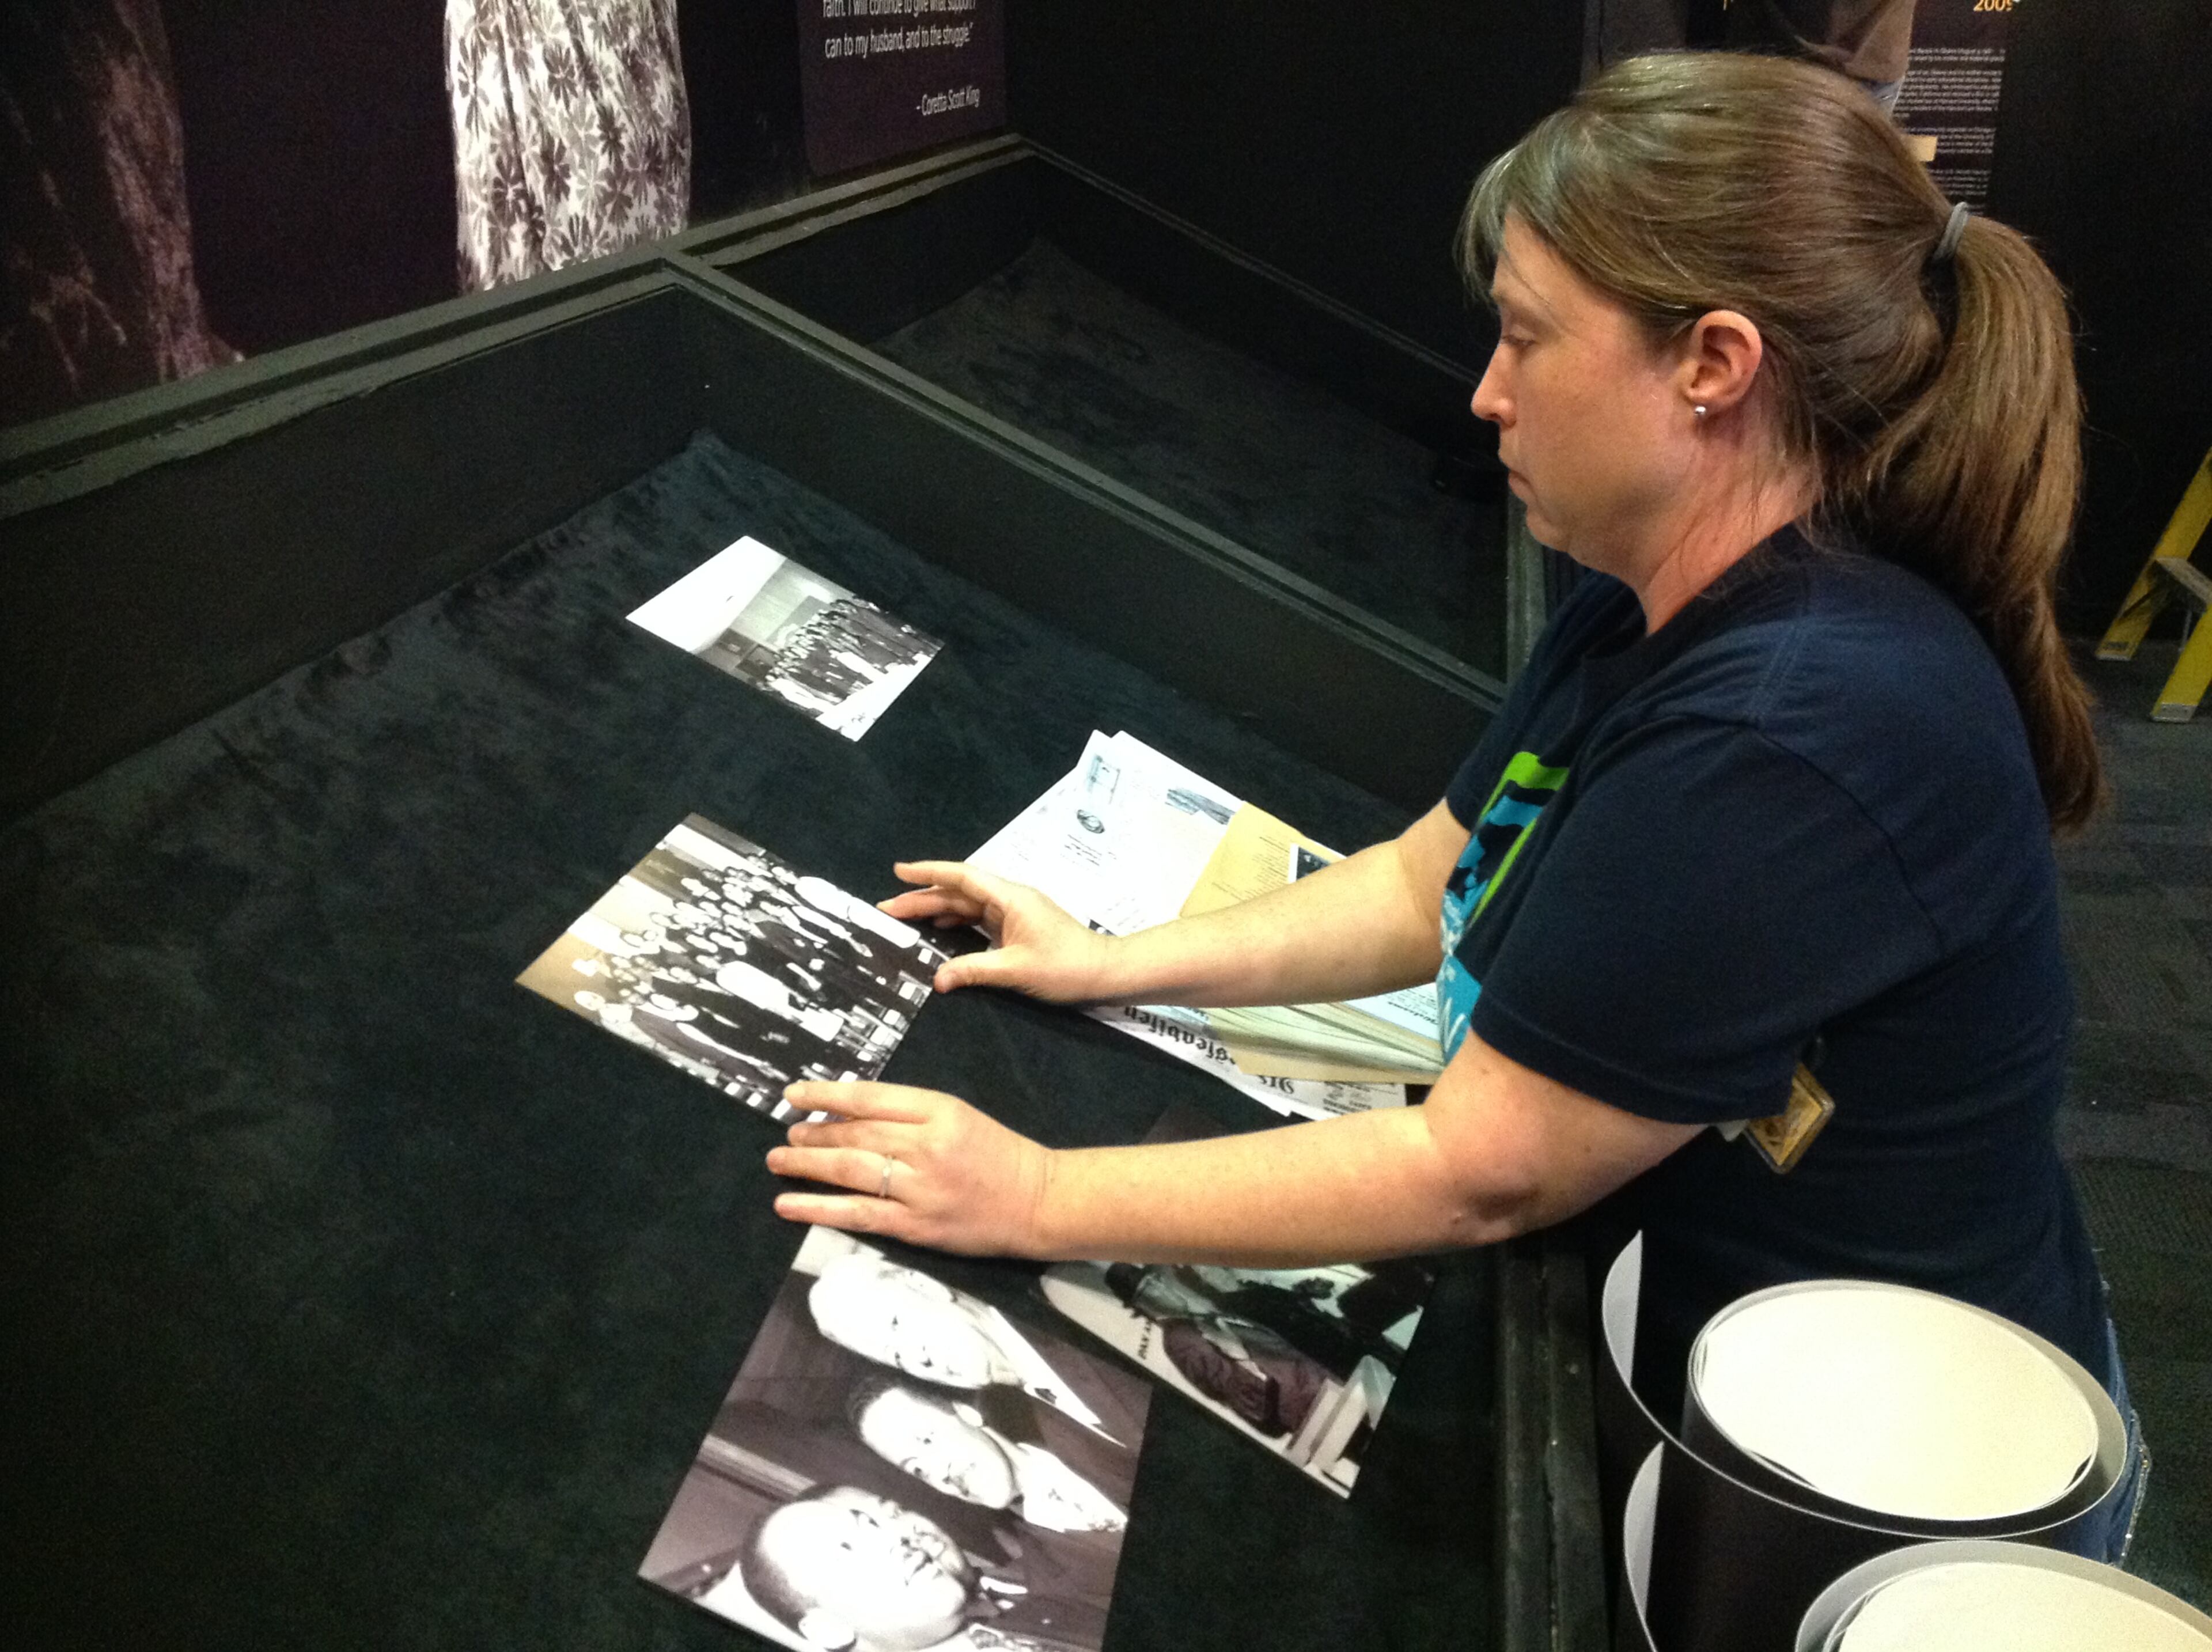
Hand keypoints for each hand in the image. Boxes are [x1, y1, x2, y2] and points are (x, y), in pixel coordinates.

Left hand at [768, 1081, 1055, 1255]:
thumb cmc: (998, 1153)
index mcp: (939, 1110)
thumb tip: (848, 1112)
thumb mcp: (958, 1115)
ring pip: (851, 1171)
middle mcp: (927, 1146)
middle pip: (856, 1135)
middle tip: (786, 1133)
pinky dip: (819, 1209)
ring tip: (778, 1160)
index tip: (794, 1094)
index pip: (870, 1098)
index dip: (826, 1095)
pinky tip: (788, 1204)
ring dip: (807, 1166)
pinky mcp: (916, 1226)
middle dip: (813, 1133)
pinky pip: (858, 1215)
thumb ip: (910, 1112)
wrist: (1038, 1201)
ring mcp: (920, 1189)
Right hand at [878, 861, 1116, 1001]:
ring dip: (937, 910)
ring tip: (904, 919)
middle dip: (923, 897)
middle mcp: (1010, 899)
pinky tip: (938, 930)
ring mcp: (1014, 913)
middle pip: (959, 891)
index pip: (962, 877)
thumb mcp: (1016, 971)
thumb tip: (937, 979)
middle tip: (887, 908)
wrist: (1104, 972)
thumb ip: (974, 971)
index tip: (899, 872)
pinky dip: (956, 922)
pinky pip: (979, 919)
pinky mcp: (1016, 928)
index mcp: (1010, 898)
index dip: (928, 873)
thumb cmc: (1066, 967)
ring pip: (967, 905)